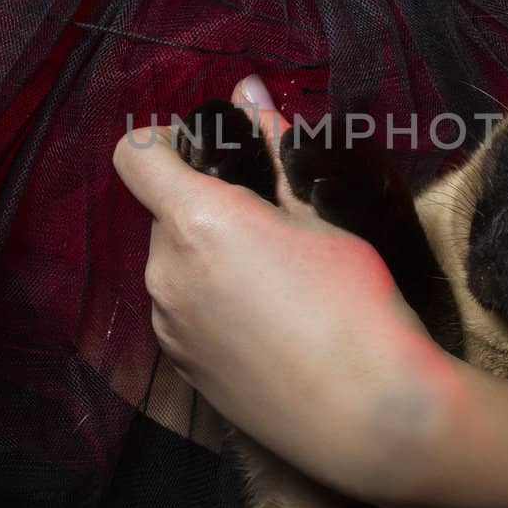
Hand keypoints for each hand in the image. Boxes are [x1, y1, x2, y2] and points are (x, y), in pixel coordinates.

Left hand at [111, 78, 447, 499]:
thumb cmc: (355, 304)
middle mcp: (165, 273)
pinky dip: (214, 303)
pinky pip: (184, 312)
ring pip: (176, 265)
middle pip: (166, 214)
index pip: (136, 157)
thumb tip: (249, 92)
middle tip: (274, 226)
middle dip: (208, 208)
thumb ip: (274, 151)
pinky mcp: (182, 367)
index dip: (163, 143)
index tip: (206, 151)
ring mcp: (169, 325)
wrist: (371, 414)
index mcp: (196, 222)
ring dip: (210, 259)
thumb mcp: (321, 213)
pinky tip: (271, 325)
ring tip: (280, 284)